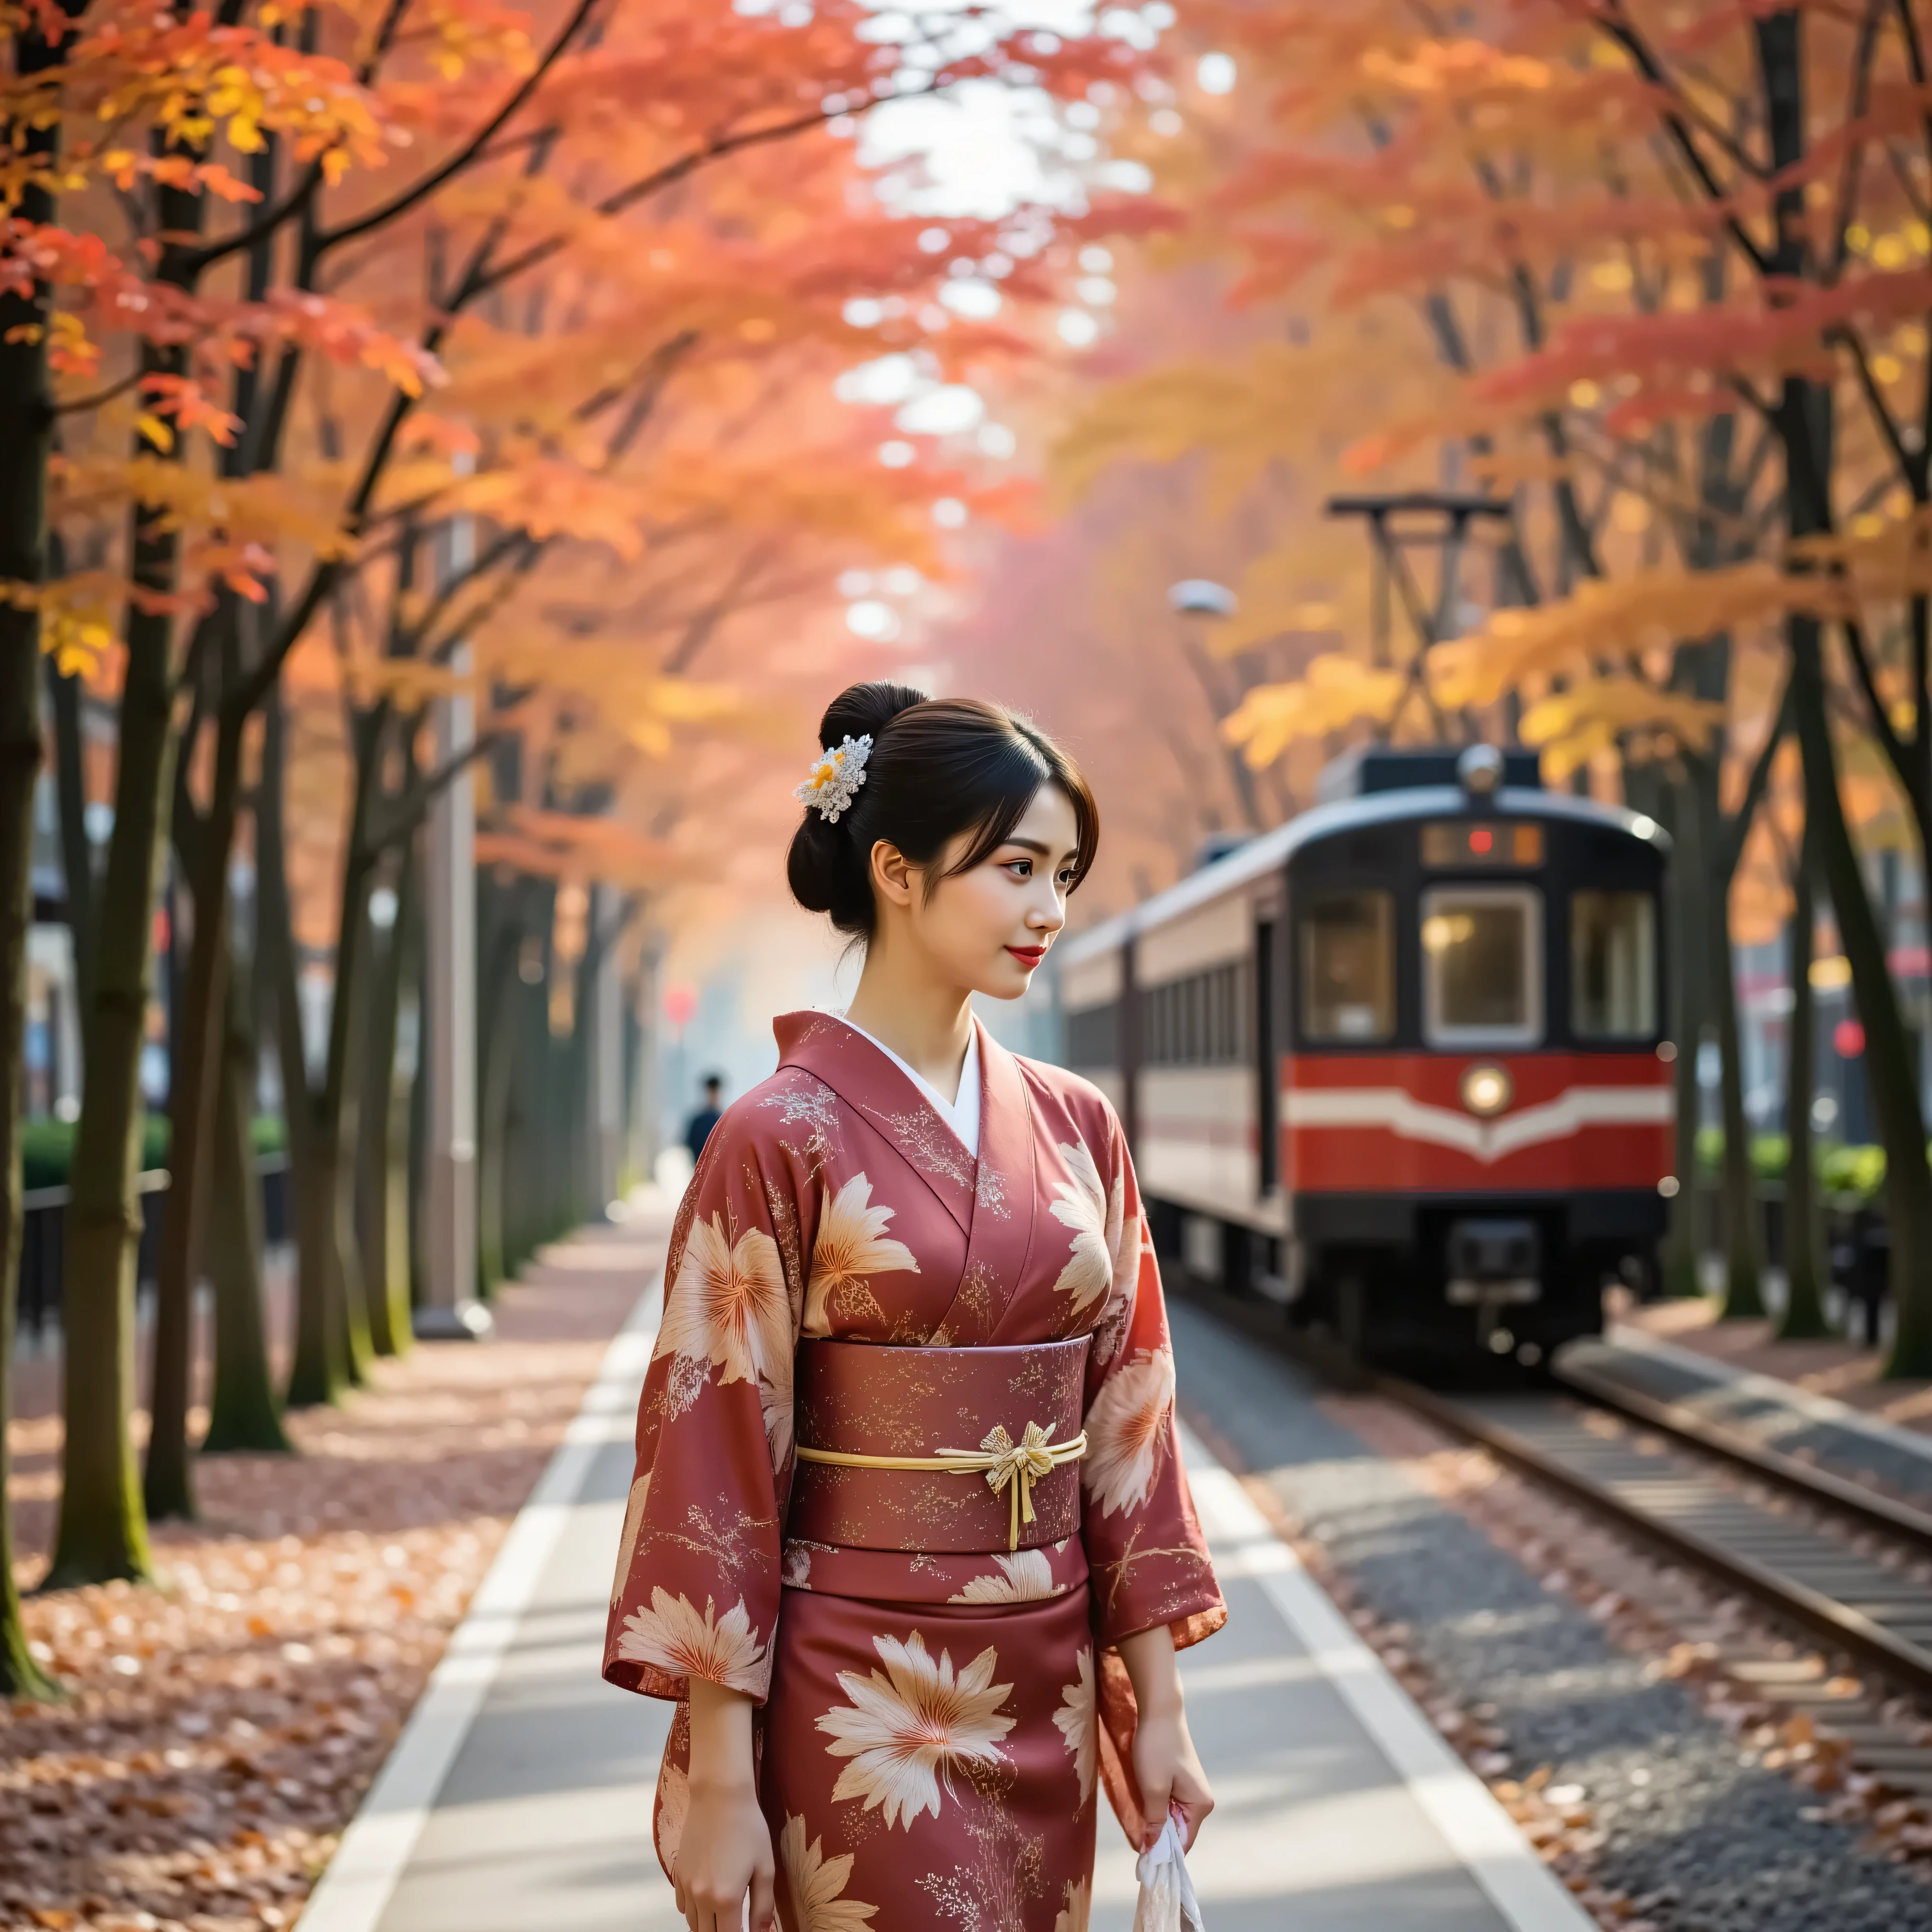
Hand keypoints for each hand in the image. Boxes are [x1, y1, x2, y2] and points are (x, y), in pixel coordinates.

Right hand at [675, 1678, 775, 1931]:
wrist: (720, 1794)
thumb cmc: (749, 1828)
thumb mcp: (765, 1866)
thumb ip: (763, 1905)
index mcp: (726, 1899)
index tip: (746, 1930)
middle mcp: (701, 1897)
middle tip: (736, 1922)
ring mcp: (686, 1886)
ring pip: (692, 1922)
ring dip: (707, 1924)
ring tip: (723, 1914)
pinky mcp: (677, 1872)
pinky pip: (682, 1905)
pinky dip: (693, 1910)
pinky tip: (707, 1898)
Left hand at [1118, 1622, 1213, 1852]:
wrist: (1159, 1710)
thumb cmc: (1157, 1748)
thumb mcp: (1153, 1789)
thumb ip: (1154, 1822)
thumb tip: (1151, 1851)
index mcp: (1200, 1806)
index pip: (1182, 1844)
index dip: (1162, 1854)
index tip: (1140, 1861)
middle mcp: (1200, 1801)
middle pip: (1176, 1831)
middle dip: (1156, 1835)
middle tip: (1133, 1835)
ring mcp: (1190, 1790)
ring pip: (1169, 1817)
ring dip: (1153, 1819)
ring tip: (1135, 1816)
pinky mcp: (1180, 1781)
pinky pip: (1167, 1804)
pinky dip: (1154, 1806)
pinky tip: (1140, 1801)